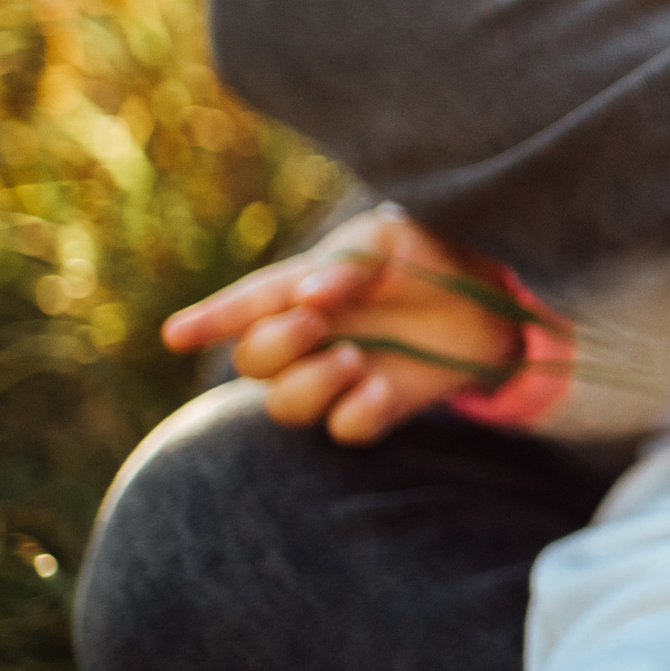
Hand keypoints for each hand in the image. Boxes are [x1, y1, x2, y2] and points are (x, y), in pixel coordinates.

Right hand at [162, 206, 523, 443]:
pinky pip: (345, 430)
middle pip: (253, 362)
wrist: (495, 291)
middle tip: (313, 323)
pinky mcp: (379, 405)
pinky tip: (378, 391)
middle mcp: (313, 337)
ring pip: (285, 405)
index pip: (247, 305)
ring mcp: (341, 375)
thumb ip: (349, 264)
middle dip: (271, 347)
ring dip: (308, 385)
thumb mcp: (392, 240)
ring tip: (352, 358)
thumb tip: (310, 294)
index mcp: (304, 288)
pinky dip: (355, 415)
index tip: (175, 336)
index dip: (209, 319)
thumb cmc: (429, 253)